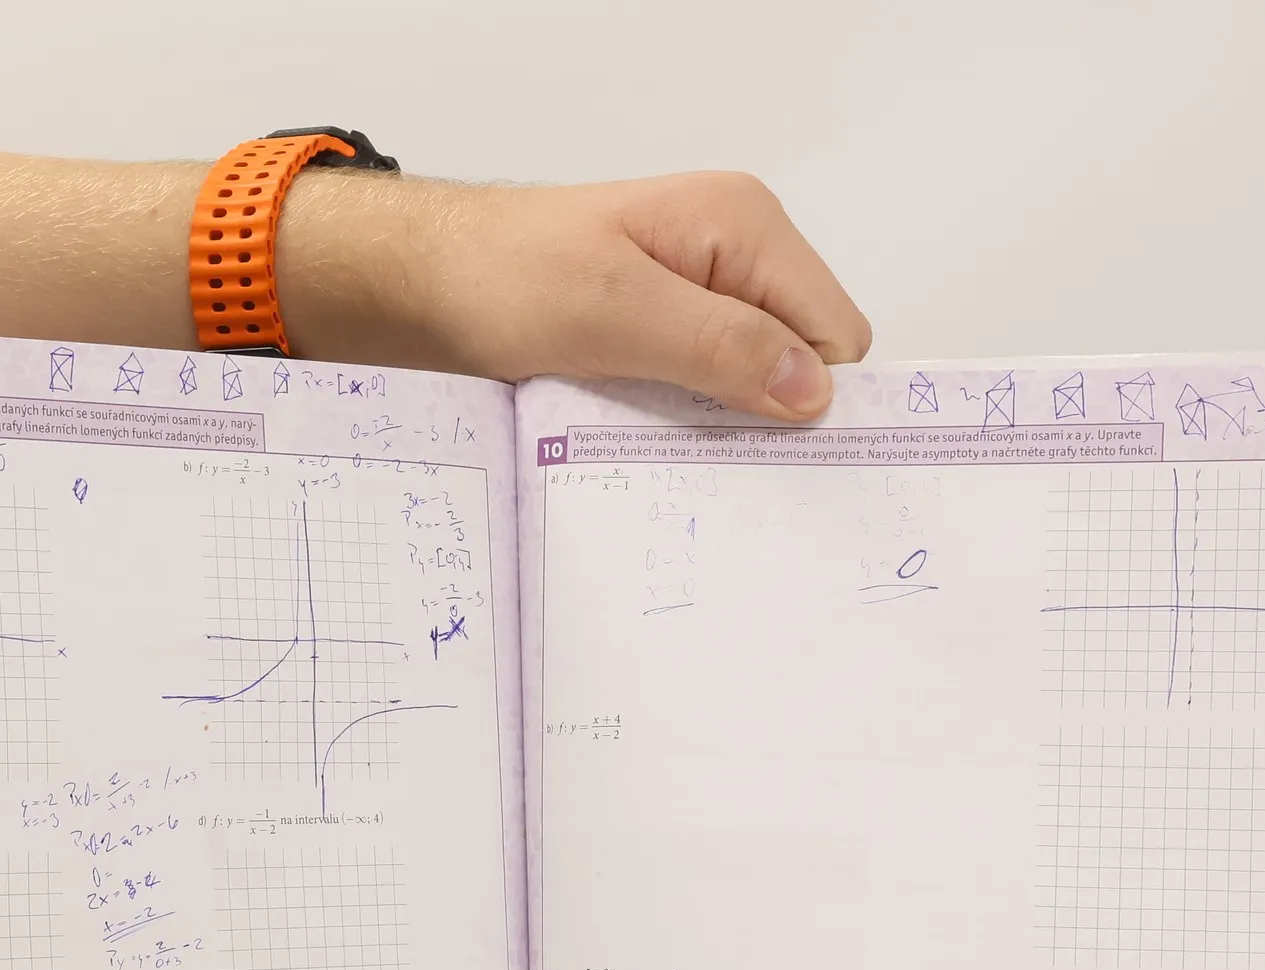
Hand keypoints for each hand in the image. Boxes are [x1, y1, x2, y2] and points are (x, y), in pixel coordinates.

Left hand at [278, 170, 870, 419]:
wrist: (430, 280)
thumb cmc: (505, 278)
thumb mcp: (615, 313)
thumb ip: (719, 345)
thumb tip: (812, 388)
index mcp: (744, 225)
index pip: (834, 331)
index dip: (810, 396)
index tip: (764, 448)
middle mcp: (737, 250)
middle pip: (806, 355)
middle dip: (771, 410)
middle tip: (705, 450)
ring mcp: (705, 289)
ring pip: (761, 377)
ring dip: (727, 419)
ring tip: (670, 441)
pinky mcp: (671, 326)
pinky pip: (715, 384)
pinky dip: (694, 416)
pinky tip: (655, 433)